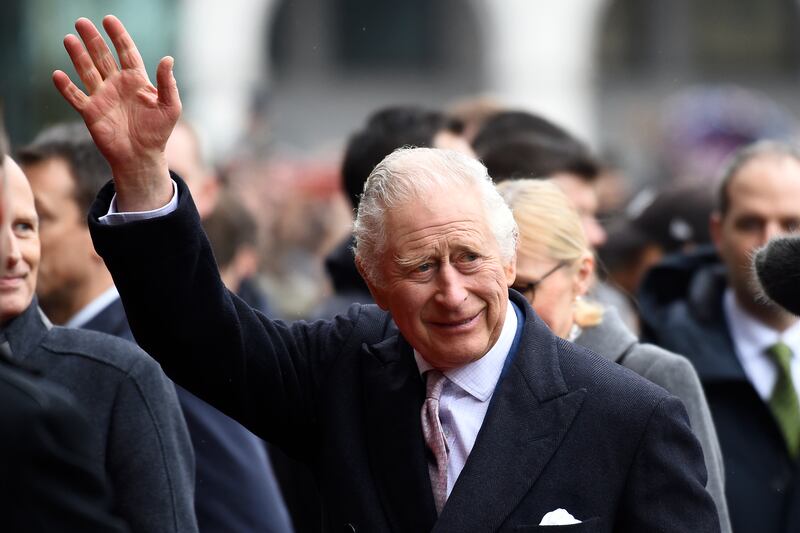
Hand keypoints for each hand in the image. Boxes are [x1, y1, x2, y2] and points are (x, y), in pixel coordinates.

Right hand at [53, 15, 178, 211]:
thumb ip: (167, 83)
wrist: (142, 156)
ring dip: (77, 56)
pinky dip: (66, 87)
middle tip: (81, 22)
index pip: (126, 52)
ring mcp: (102, 97)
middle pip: (102, 56)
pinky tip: (58, 74)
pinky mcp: (90, 112)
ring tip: (69, 39)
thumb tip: (168, 59)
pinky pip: (75, 97)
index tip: (109, 20)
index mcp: (136, 81)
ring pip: (87, 71)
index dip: (118, 36)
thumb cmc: (158, 132)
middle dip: (92, 39)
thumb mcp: (170, 106)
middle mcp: (117, 85)